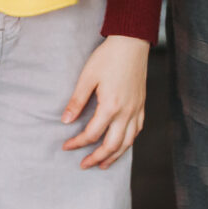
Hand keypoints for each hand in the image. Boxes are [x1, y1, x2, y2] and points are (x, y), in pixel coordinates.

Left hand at [61, 35, 149, 168]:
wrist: (132, 43)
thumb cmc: (108, 57)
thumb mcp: (87, 77)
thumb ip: (77, 101)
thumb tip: (65, 121)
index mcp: (111, 106)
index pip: (92, 134)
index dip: (77, 143)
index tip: (66, 146)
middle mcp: (126, 112)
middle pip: (112, 145)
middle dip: (96, 158)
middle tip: (83, 165)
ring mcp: (137, 110)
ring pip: (127, 142)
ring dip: (114, 156)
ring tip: (103, 164)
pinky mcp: (142, 105)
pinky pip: (137, 131)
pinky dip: (128, 142)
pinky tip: (121, 145)